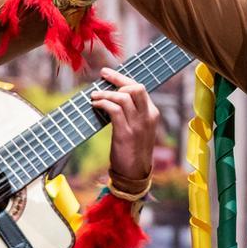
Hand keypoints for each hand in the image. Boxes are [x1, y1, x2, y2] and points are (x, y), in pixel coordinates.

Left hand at [91, 67, 159, 184]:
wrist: (135, 173)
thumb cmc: (134, 150)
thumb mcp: (139, 128)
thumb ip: (133, 113)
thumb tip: (115, 97)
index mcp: (152, 113)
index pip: (140, 88)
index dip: (123, 79)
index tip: (108, 74)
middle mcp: (147, 117)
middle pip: (135, 88)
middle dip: (117, 79)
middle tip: (102, 77)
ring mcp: (137, 125)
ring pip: (123, 97)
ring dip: (105, 93)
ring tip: (94, 96)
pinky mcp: (125, 134)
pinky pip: (114, 110)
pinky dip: (103, 104)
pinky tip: (95, 105)